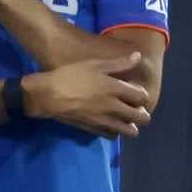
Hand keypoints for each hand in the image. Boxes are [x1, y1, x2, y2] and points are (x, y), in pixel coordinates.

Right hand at [26, 54, 150, 137]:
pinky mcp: (94, 130)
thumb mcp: (94, 64)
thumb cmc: (71, 75)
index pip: (142, 97)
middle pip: (141, 118)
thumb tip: (138, 56)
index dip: (142, 95)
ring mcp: (104, 121)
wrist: (48, 96)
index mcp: (115, 89)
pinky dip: (115, 131)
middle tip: (136, 108)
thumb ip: (119, 63)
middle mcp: (113, 107)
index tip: (135, 92)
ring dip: (131, 125)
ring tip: (126, 118)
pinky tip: (110, 123)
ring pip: (129, 131)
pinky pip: (112, 135)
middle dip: (143, 114)